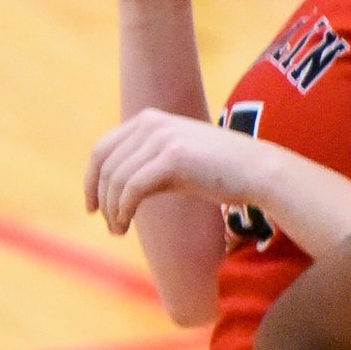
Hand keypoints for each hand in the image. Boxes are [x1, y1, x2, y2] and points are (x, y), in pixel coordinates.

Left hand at [85, 109, 262, 234]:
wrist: (259, 171)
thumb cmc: (220, 171)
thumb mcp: (177, 158)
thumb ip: (149, 161)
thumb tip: (118, 184)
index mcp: (150, 119)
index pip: (103, 149)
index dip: (91, 180)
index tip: (92, 206)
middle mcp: (152, 123)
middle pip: (104, 164)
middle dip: (99, 197)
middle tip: (109, 224)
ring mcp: (161, 138)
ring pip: (116, 179)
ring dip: (112, 209)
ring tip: (118, 229)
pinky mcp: (172, 158)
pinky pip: (132, 188)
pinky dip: (123, 210)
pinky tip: (125, 225)